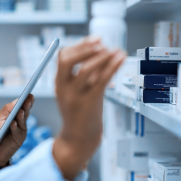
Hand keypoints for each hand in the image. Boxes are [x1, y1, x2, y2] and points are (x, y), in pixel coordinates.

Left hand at [0, 94, 34, 174]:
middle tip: (29, 99)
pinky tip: (13, 123)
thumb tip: (17, 100)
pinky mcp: (19, 139)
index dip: (25, 100)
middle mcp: (19, 121)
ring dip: (22, 115)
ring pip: (23, 120)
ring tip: (21, 110)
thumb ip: (6, 110)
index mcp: (13, 115)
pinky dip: (15, 127)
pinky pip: (18, 131)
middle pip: (24, 111)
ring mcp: (20, 130)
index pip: (21, 105)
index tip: (29, 94)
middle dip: (27, 105)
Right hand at [52, 37, 125, 180]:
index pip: (63, 56)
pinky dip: (112, 67)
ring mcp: (75, 96)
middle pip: (67, 60)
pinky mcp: (89, 104)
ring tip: (117, 51)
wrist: (78, 140)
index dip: (79, 45)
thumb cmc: (81, 113)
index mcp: (59, 82)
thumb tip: (101, 50)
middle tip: (102, 43)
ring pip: (86, 69)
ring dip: (103, 57)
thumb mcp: (77, 91)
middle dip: (85, 48)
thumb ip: (85, 73)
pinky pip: (101, 81)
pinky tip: (121, 59)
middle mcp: (63, 87)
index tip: (96, 40)